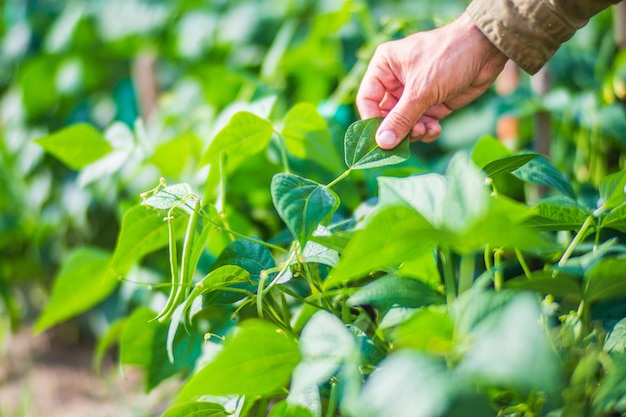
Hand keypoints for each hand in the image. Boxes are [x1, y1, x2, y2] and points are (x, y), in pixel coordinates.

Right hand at [356, 12, 508, 148]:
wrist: (487, 50)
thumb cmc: (449, 57)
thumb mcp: (421, 90)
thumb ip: (400, 119)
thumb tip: (382, 143)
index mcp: (384, 67)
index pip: (367, 100)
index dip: (372, 121)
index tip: (382, 139)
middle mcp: (396, 80)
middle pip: (386, 116)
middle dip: (399, 128)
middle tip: (412, 135)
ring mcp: (414, 93)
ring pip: (404, 123)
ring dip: (414, 131)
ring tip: (427, 129)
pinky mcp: (431, 103)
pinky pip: (421, 124)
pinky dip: (427, 130)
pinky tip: (436, 128)